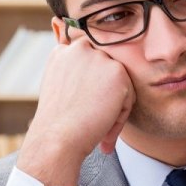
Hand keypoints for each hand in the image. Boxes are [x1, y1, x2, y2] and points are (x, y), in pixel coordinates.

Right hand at [16, 30, 134, 185]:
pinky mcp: (118, 72)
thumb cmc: (57, 122)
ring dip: (113, 107)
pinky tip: (104, 127)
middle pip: (106, 73)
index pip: (90, 64)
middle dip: (104, 96)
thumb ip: (75, 75)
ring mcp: (100, 58)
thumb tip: (96, 80)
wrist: (57, 137)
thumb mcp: (58, 88)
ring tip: (98, 128)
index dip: (91, 87)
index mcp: (63, 51)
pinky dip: (120, 116)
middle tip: (92, 120)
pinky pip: (129, 97)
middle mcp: (81, 48)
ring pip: (119, 85)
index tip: (84, 107)